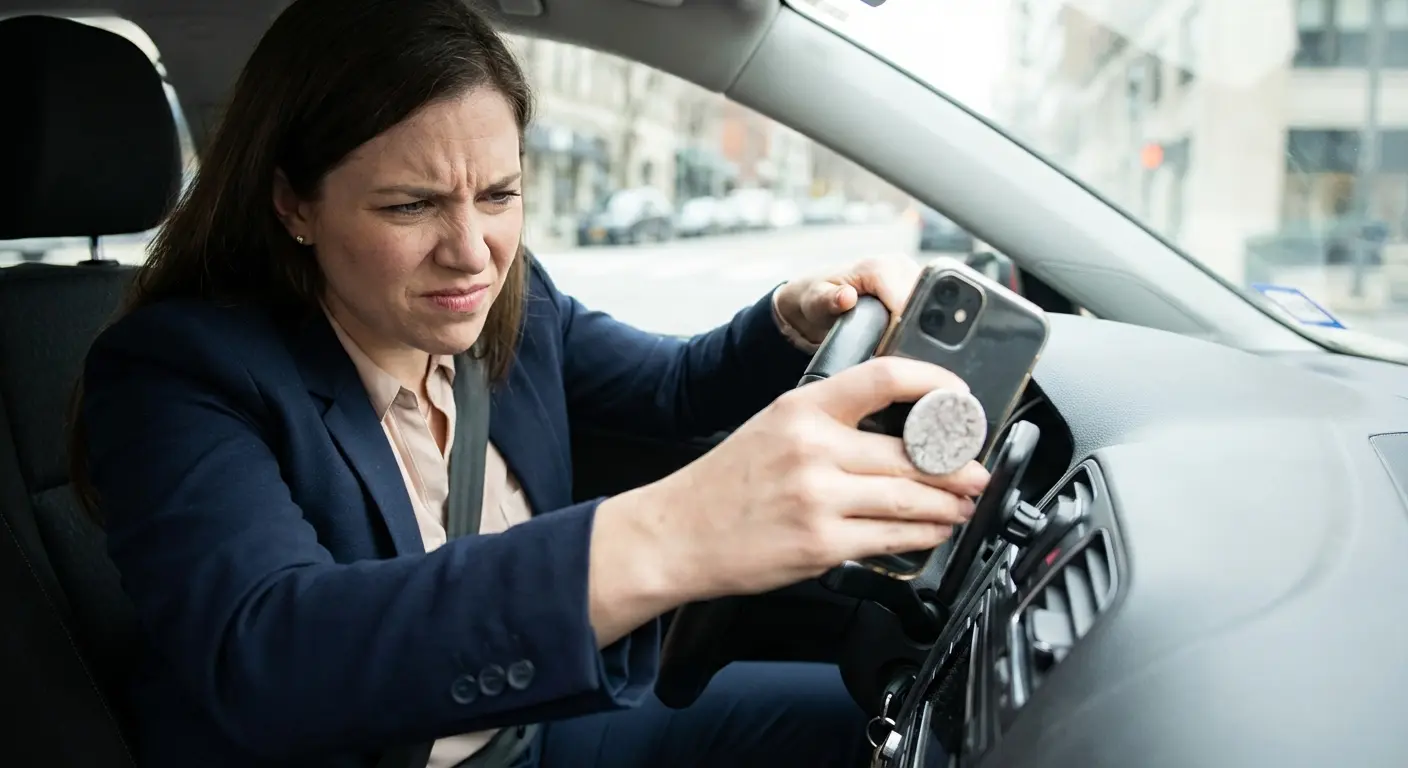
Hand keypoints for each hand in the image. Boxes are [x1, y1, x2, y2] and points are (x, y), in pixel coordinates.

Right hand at [650, 356, 988, 599]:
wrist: (676, 533)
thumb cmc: (726, 483)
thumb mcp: (773, 427)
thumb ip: (831, 421)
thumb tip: (901, 431)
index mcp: (801, 407)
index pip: (884, 378)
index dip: (934, 384)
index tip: (958, 399)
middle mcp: (811, 448)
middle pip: (911, 452)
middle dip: (957, 465)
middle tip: (977, 471)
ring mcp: (817, 498)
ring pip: (910, 498)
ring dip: (948, 504)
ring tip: (963, 505)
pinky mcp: (821, 544)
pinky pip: (890, 538)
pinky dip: (922, 535)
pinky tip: (932, 531)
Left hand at [773, 256, 921, 344]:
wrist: (817, 297)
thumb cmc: (816, 298)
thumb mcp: (815, 301)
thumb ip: (829, 300)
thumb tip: (846, 297)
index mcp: (879, 267)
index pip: (906, 300)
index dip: (902, 327)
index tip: (890, 347)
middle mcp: (899, 265)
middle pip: (922, 303)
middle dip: (911, 328)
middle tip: (888, 347)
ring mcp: (910, 275)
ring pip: (930, 305)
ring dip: (917, 326)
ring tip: (892, 341)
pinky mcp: (915, 286)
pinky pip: (928, 306)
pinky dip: (919, 322)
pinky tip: (904, 335)